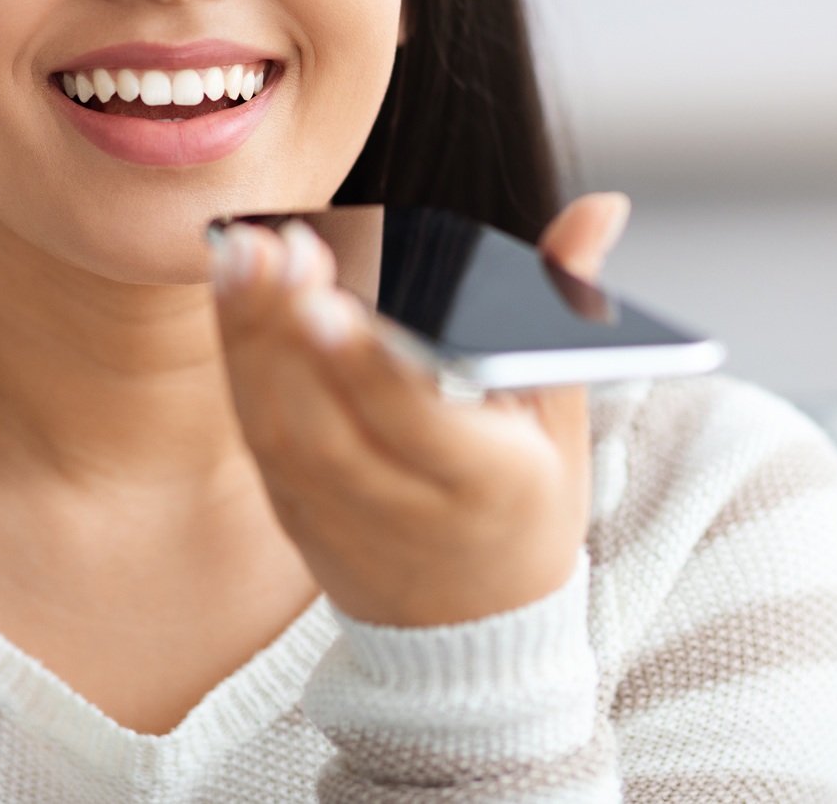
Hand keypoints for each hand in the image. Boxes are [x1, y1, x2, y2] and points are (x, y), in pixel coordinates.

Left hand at [212, 194, 631, 627]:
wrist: (474, 630)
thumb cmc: (527, 499)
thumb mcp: (562, 410)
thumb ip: (564, 301)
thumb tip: (600, 206)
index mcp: (489, 486)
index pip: (417, 424)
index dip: (368, 366)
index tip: (331, 302)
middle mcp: (406, 511)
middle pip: (332, 423)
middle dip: (295, 331)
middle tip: (284, 246)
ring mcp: (339, 519)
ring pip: (282, 426)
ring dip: (254, 334)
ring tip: (247, 251)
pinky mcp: (293, 515)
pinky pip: (258, 432)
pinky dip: (241, 357)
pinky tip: (236, 287)